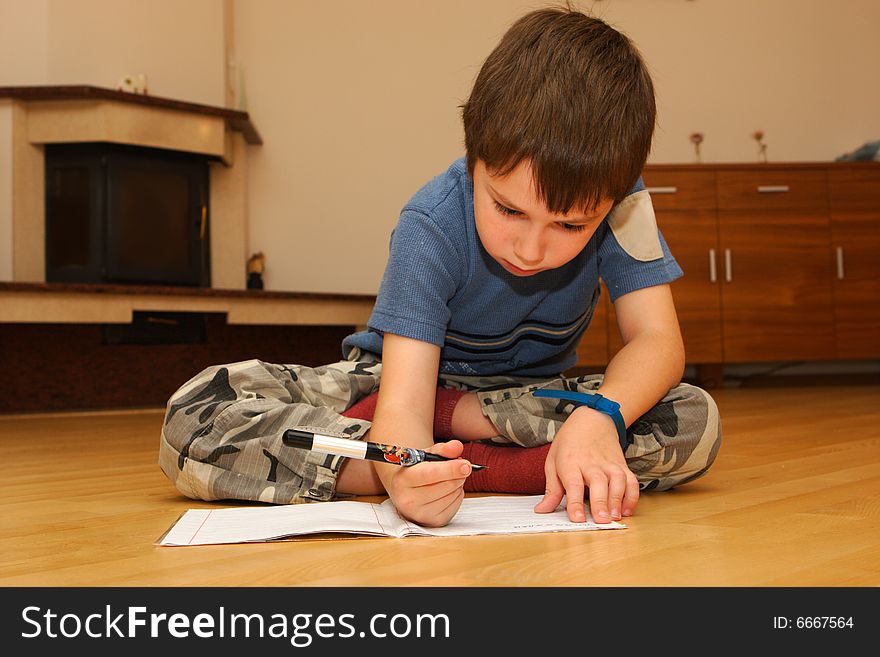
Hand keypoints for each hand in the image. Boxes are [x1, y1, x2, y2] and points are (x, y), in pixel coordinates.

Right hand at [379, 440, 471, 526]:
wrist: (406, 491)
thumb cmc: (416, 471)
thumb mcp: (426, 455)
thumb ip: (442, 449)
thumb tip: (457, 447)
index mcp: (402, 480)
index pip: (430, 474)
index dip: (451, 469)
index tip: (466, 465)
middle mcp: (408, 501)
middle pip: (446, 485)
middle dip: (458, 474)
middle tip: (460, 466)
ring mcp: (421, 514)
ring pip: (453, 495)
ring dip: (458, 483)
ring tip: (448, 478)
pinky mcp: (434, 522)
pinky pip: (456, 505)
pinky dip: (457, 495)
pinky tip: (447, 491)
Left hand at [534, 409, 638, 523]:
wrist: (592, 420)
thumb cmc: (569, 443)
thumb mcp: (553, 462)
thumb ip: (551, 489)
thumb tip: (542, 510)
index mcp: (570, 462)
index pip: (572, 483)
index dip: (575, 502)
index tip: (577, 519)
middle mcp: (591, 463)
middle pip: (598, 482)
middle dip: (601, 502)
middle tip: (602, 520)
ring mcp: (609, 463)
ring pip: (618, 480)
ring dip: (618, 499)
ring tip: (615, 517)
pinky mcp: (622, 465)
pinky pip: (631, 481)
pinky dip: (632, 496)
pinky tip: (627, 510)